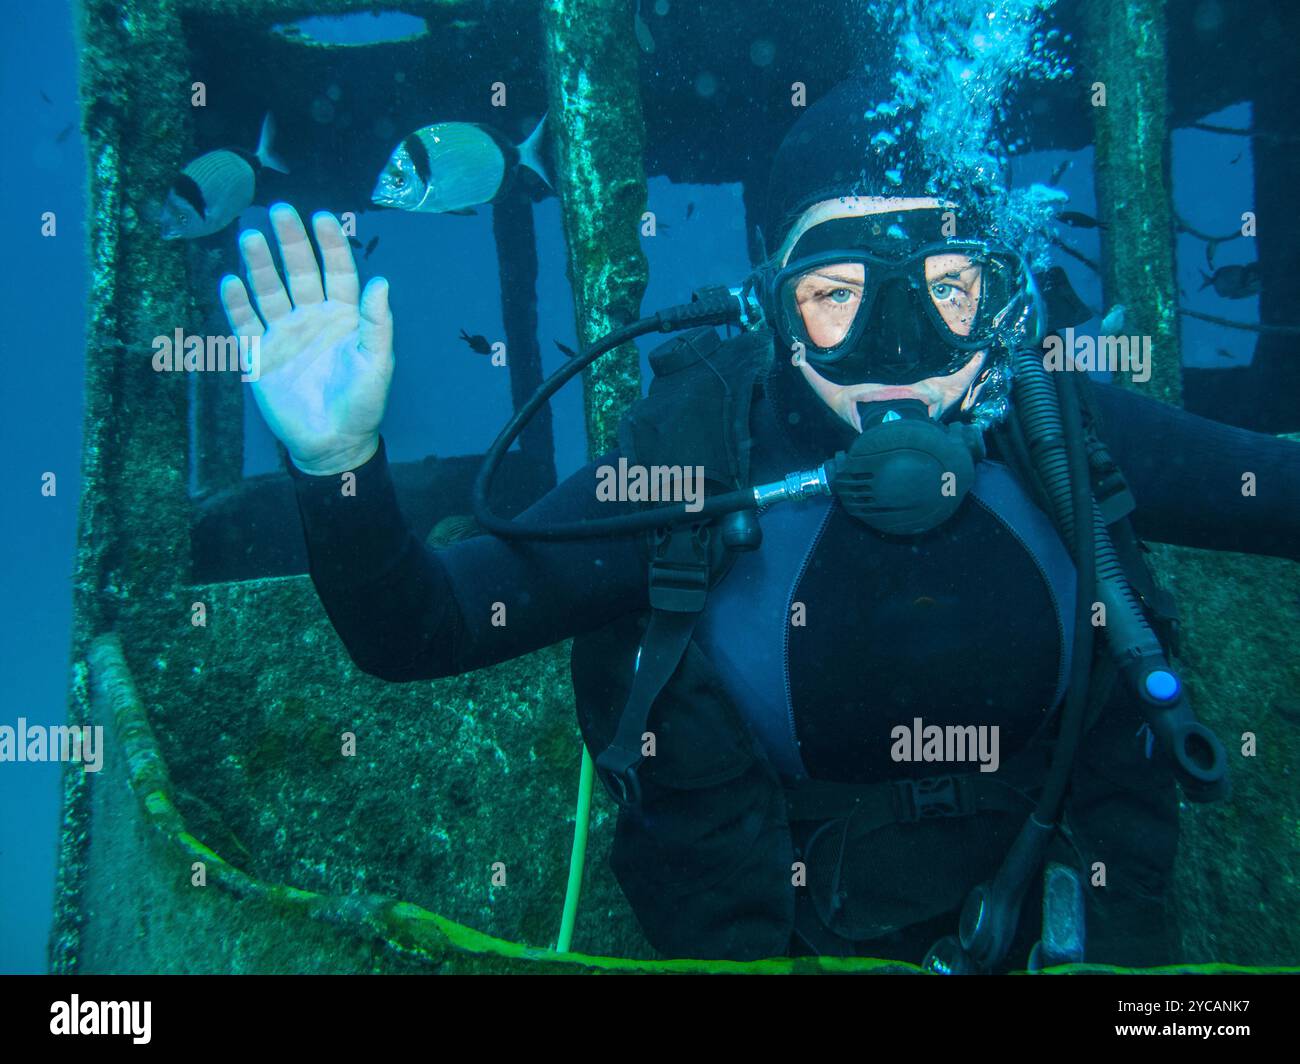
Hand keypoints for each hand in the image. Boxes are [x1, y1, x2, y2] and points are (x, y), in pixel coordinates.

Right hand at [220, 203, 393, 474]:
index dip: (329, 245)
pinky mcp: (260, 354)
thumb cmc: (362, 403)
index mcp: (343, 316)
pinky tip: (231, 281)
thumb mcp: (376, 363)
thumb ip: (376, 323)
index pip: (336, 271)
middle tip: (279, 211)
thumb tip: (381, 281)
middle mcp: (312, 317)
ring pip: (269, 290)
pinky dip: (237, 303)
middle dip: (290, 242)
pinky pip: (245, 323)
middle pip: (299, 272)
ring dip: (259, 264)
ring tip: (250, 237)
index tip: (321, 216)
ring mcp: (284, 333)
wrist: (332, 442)